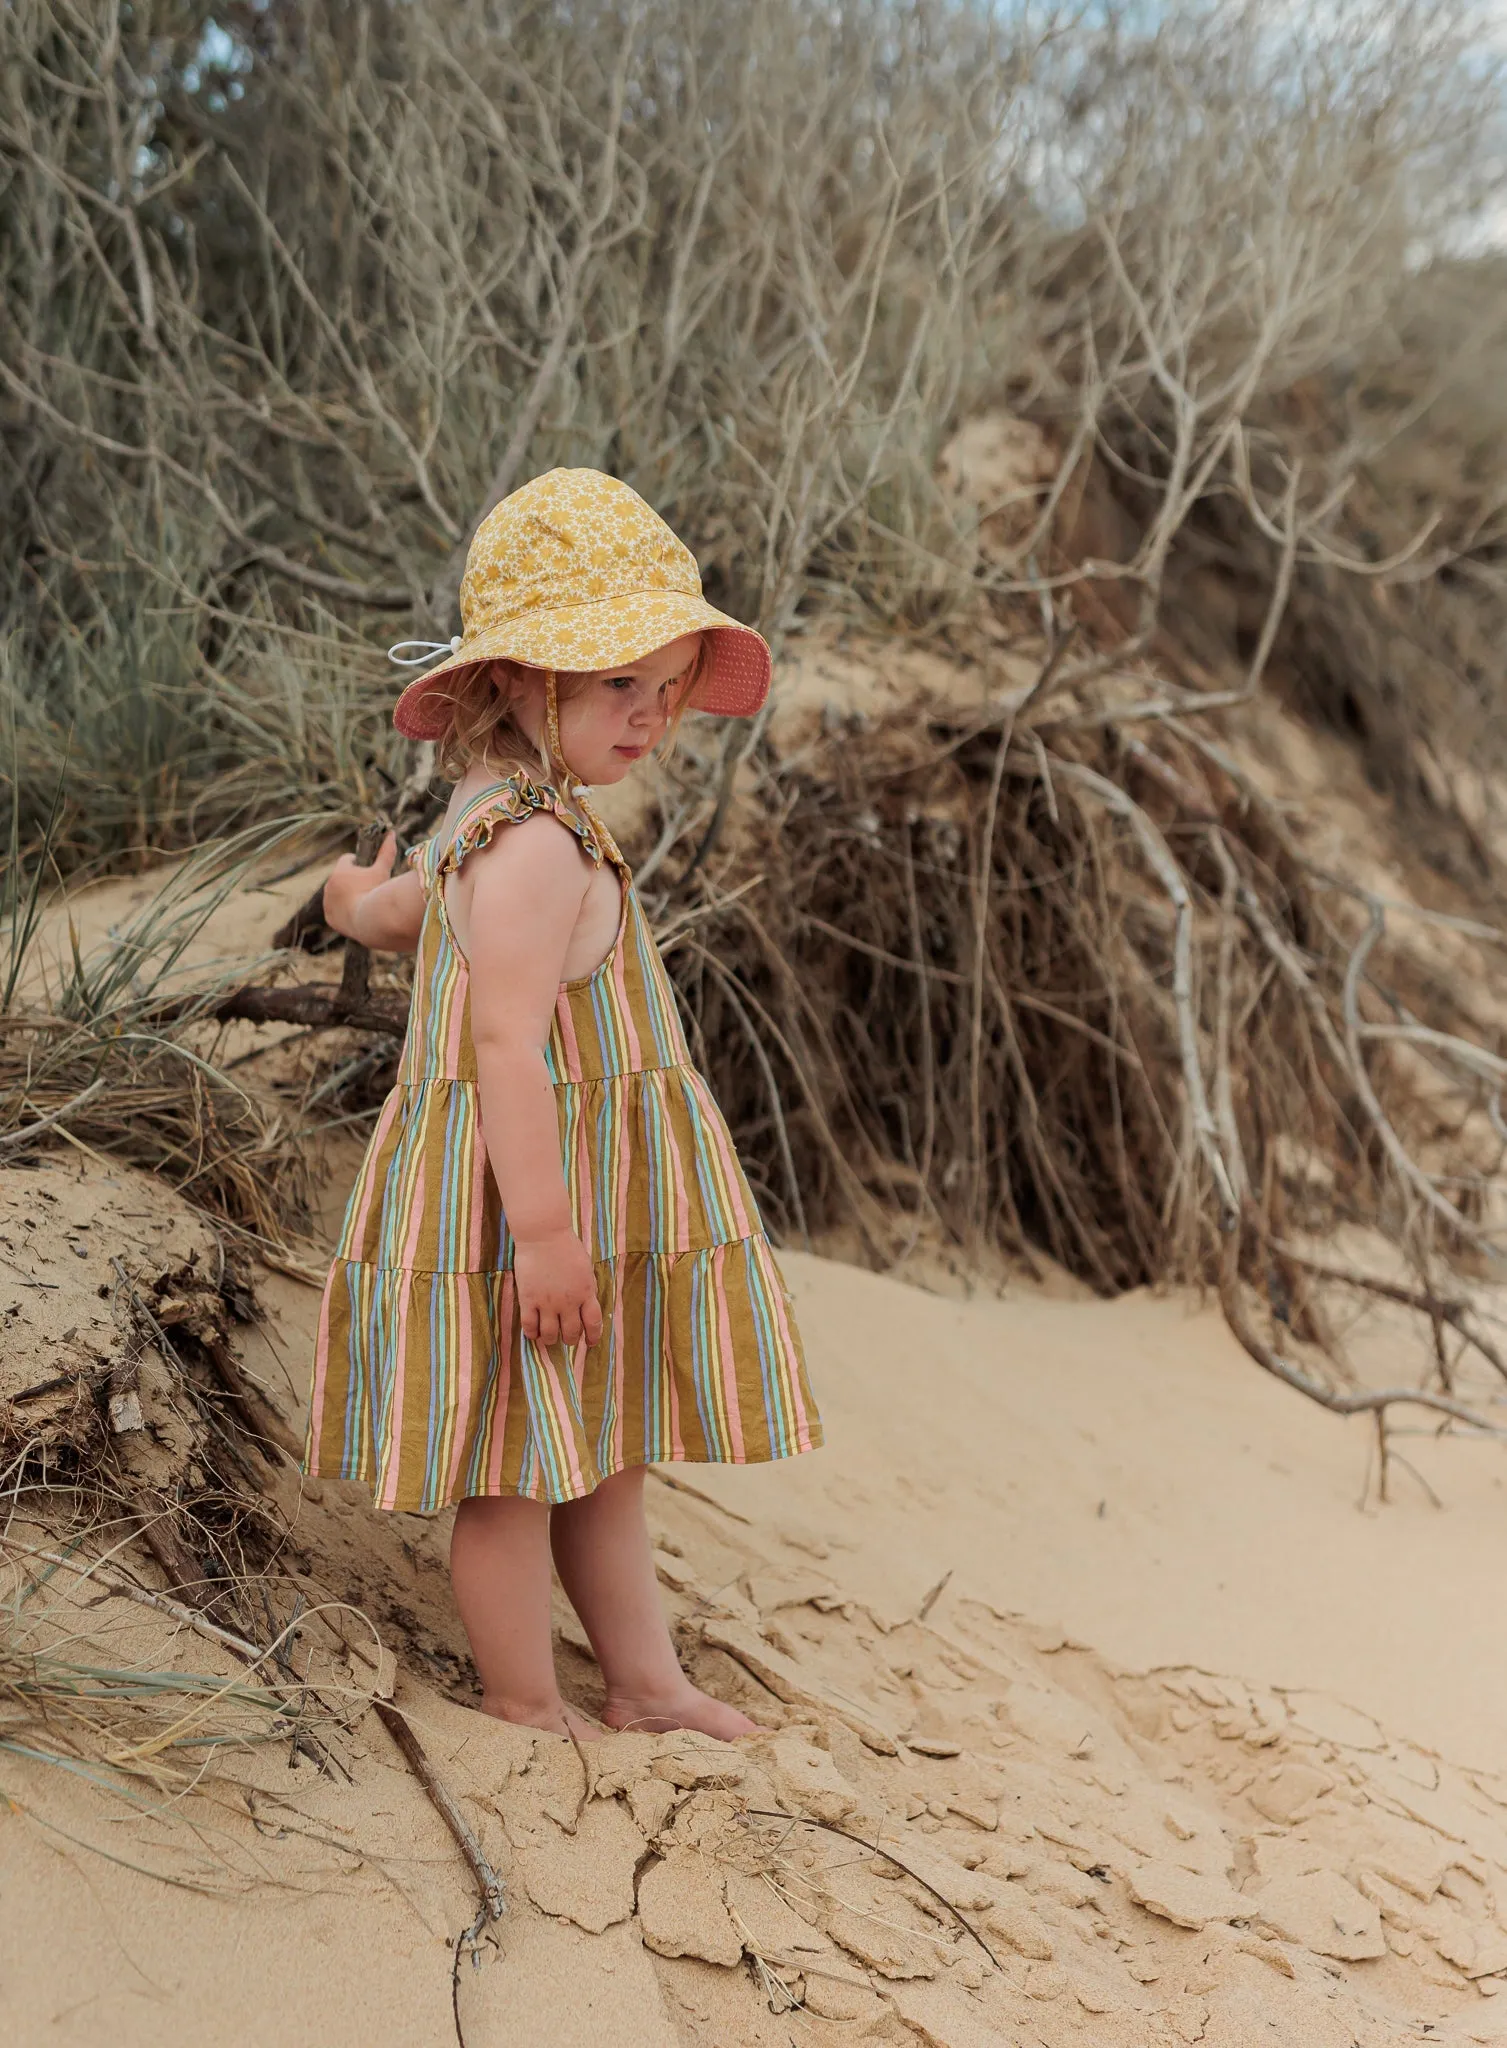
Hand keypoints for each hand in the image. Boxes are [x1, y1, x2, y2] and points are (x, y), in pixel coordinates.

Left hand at [322, 830, 396, 939]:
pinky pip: (334, 911)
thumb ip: (386, 852)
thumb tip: (391, 832)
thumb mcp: (383, 870)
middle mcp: (329, 885)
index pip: (347, 860)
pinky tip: (355, 914)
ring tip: (362, 901)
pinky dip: (342, 911)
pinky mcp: (329, 918)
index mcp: (340, 871)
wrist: (372, 920)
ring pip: (336, 895)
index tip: (367, 870)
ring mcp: (327, 903)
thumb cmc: (378, 892)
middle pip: (340, 878)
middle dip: (351, 880)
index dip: (358, 863)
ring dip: (345, 896)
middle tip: (368, 888)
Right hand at [513, 1229, 603, 1350]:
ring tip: (549, 1337)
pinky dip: (532, 1334)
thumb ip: (587, 1288)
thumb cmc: (566, 1247)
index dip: (593, 1337)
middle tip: (567, 1338)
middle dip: (570, 1339)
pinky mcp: (528, 1300)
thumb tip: (587, 1304)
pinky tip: (533, 1333)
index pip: (593, 1323)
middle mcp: (568, 1302)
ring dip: (551, 1339)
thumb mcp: (586, 1268)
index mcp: (586, 1292)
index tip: (590, 1343)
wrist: (543, 1235)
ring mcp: (547, 1303)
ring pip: (550, 1334)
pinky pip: (529, 1326)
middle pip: (571, 1332)